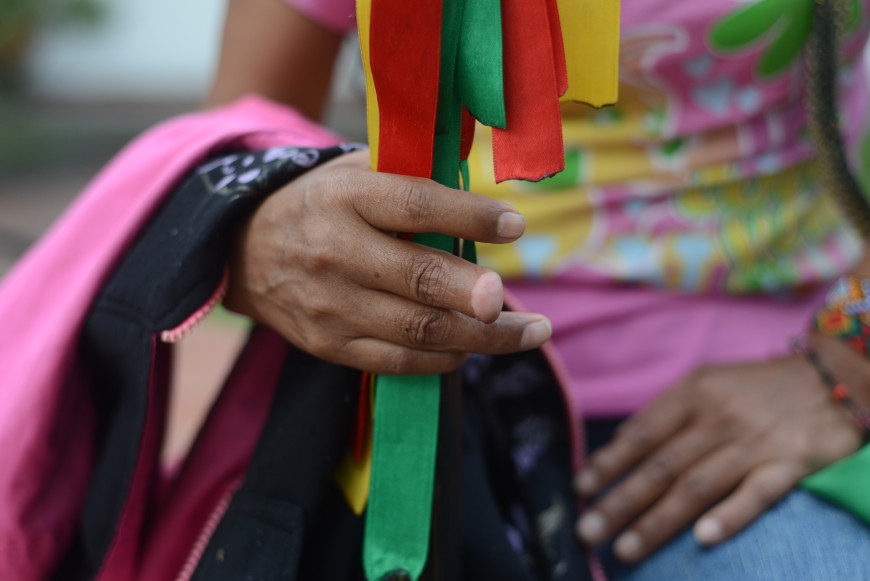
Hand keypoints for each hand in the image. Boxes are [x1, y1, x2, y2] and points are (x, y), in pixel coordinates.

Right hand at [224, 150, 550, 374]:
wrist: (244, 252)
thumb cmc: (321, 205)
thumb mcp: (353, 172)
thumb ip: (411, 175)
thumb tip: (483, 184)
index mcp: (347, 197)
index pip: (414, 205)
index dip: (468, 216)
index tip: (514, 226)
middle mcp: (337, 252)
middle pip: (417, 279)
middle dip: (472, 294)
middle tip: (511, 299)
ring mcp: (333, 306)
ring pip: (417, 330)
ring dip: (482, 338)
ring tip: (530, 332)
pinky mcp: (331, 345)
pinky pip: (398, 362)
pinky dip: (444, 359)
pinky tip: (476, 348)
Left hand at [574, 343, 865, 563]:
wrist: (828, 376)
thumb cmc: (752, 387)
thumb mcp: (704, 383)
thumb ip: (665, 413)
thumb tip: (620, 444)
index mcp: (692, 394)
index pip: (641, 433)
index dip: (609, 463)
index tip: (581, 489)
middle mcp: (718, 419)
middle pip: (661, 467)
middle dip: (620, 502)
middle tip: (588, 532)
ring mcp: (754, 443)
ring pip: (698, 486)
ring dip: (658, 521)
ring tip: (626, 549)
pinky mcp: (790, 463)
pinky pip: (758, 493)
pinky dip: (731, 515)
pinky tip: (704, 539)